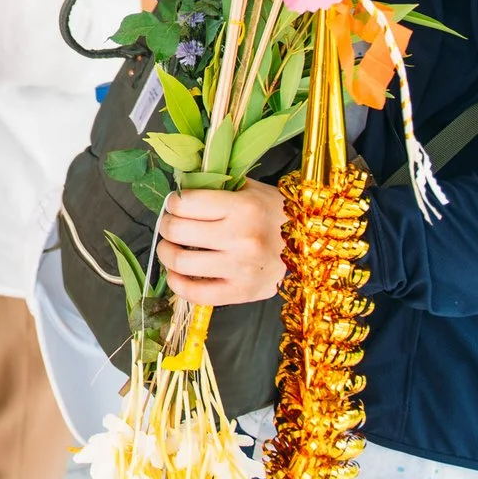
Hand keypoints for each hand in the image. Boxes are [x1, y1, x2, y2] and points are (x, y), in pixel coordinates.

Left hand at [157, 182, 285, 304]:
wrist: (311, 247)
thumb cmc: (276, 215)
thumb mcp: (251, 189)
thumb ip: (217, 184)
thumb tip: (179, 184)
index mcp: (243, 207)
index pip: (184, 203)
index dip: (173, 203)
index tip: (175, 205)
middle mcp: (242, 238)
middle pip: (177, 230)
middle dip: (165, 225)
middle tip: (169, 225)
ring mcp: (241, 268)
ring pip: (181, 261)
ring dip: (166, 253)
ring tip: (171, 248)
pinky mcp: (241, 293)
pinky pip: (196, 294)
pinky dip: (177, 283)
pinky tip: (177, 273)